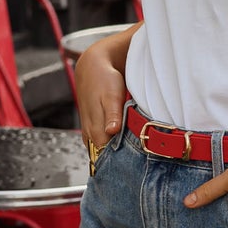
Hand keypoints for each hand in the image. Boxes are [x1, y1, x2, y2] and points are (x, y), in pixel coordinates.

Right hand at [75, 36, 128, 161]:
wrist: (92, 68)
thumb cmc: (104, 80)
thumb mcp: (112, 95)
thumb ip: (112, 115)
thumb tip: (111, 131)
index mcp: (96, 129)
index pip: (108, 155)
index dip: (122, 159)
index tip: (137, 158)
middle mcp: (90, 134)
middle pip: (105, 155)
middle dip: (120, 158)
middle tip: (138, 157)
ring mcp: (89, 132)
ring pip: (102, 150)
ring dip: (115, 151)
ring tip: (132, 151)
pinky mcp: (90, 128)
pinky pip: (100, 142)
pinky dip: (110, 144)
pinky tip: (121, 141)